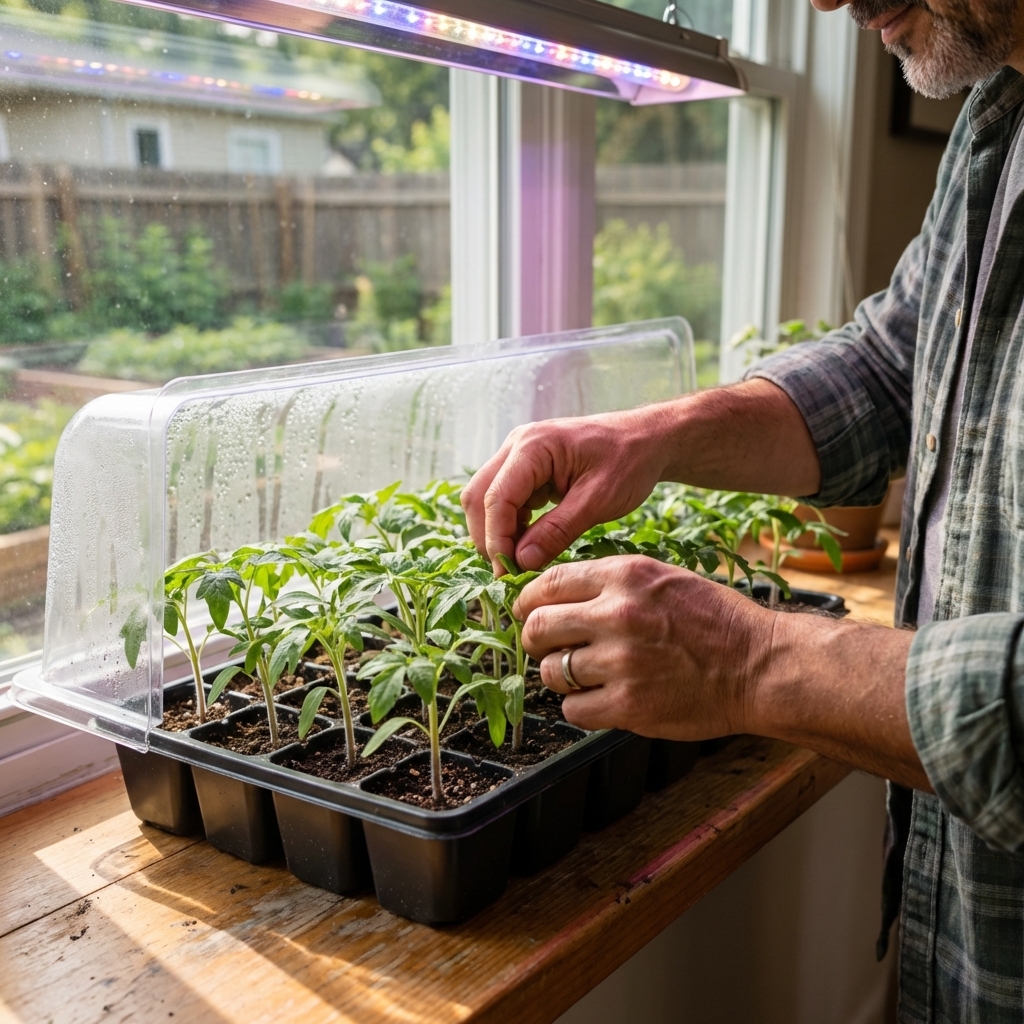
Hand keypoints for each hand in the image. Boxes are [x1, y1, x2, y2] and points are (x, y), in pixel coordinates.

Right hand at [461, 406, 671, 573]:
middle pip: (478, 496)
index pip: (496, 498)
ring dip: (497, 532)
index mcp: (534, 446)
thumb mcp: (598, 501)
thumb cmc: (629, 462)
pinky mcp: (526, 468)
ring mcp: (519, 455)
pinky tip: (530, 544)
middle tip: (509, 572)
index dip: (497, 539)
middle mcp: (517, 445)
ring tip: (521, 561)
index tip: (508, 572)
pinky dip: (510, 524)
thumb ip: (557, 531)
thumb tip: (522, 562)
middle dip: (489, 537)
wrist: (648, 440)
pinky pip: (504, 499)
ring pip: (486, 499)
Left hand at [514, 556, 774, 739]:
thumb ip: (611, 583)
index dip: (527, 601)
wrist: (760, 666)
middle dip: (534, 640)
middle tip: (546, 648)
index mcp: (625, 576)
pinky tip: (601, 699)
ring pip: (551, 671)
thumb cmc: (715, 621)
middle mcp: (618, 614)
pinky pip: (573, 709)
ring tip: (583, 675)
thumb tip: (555, 595)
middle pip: (538, 627)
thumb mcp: (663, 579)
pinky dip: (580, 707)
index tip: (525, 612)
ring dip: (558, 676)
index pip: (548, 583)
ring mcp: (622, 662)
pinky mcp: (629, 705)